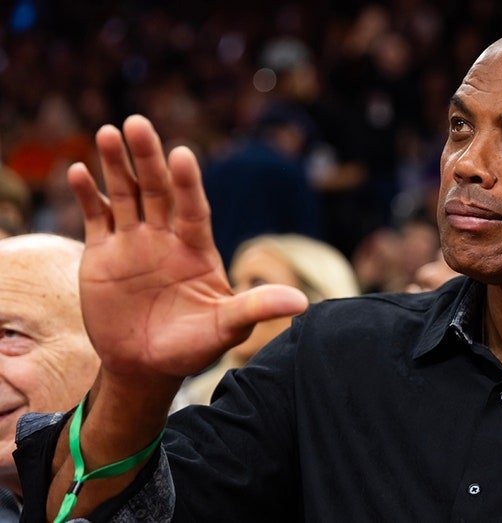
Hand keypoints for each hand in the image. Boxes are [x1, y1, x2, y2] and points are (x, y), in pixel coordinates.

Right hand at [68, 116, 308, 380]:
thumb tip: (303, 303)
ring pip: (126, 195)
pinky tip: (79, 171)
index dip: (188, 184)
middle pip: (157, 190)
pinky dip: (88, 195)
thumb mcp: (226, 328)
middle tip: (138, 123)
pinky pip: (96, 218)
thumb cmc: (193, 347)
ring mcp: (133, 243)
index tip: (184, 154)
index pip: (193, 208)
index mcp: (197, 249)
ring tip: (109, 132)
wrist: (146, 366)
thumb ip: (256, 308)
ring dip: (116, 166)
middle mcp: (166, 238)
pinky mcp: (102, 255)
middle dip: (148, 158)